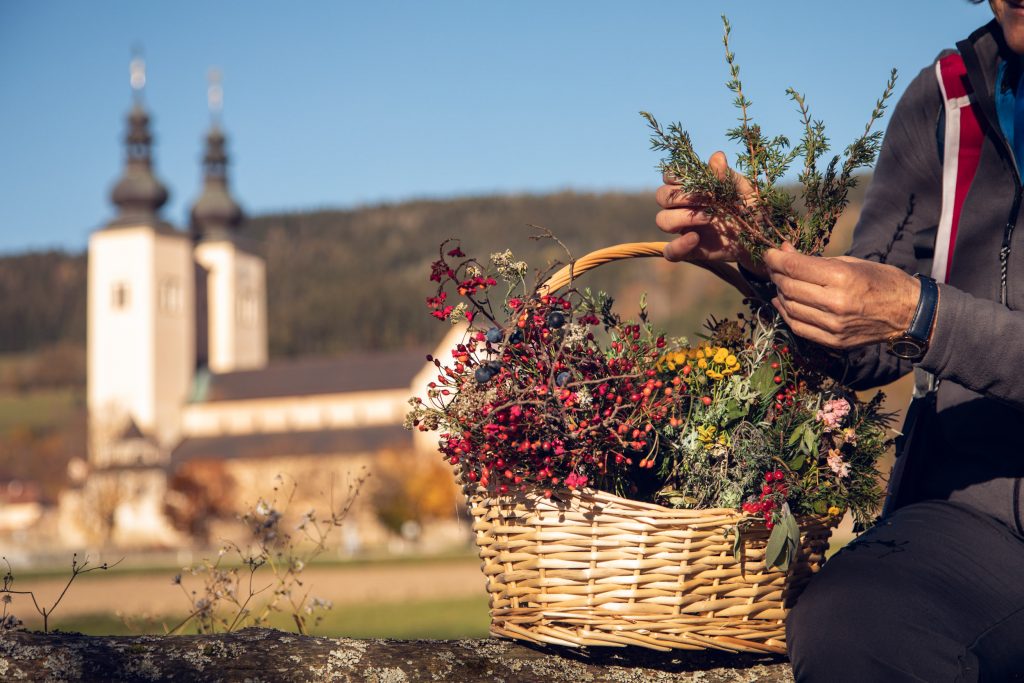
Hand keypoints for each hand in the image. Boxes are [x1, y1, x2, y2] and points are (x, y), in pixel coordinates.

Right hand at [655, 150, 765, 276]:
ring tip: (708, 218)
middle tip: (707, 199)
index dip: (676, 176)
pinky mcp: (690, 249)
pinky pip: (670, 251)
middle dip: (680, 197)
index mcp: (693, 187)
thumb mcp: (745, 190)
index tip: (696, 179)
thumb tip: (717, 157)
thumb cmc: (752, 208)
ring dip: (680, 218)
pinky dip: (678, 245)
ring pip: (662, 220)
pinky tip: (696, 239)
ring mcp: (685, 228)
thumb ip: (729, 175)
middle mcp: (684, 206)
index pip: (669, 176)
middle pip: (662, 197)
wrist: (762, 236)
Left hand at [764, 243, 921, 349]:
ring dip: (780, 292)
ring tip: (780, 282)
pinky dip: (787, 313)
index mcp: (842, 279)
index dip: (776, 259)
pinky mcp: (833, 341)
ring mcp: (833, 326)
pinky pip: (799, 327)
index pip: (795, 268)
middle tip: (774, 266)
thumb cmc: (881, 281)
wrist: (908, 313)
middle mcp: (835, 304)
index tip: (768, 253)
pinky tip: (783, 302)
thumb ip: (815, 260)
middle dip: (776, 274)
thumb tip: (785, 250)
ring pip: (790, 308)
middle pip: (789, 287)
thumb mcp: (850, 262)